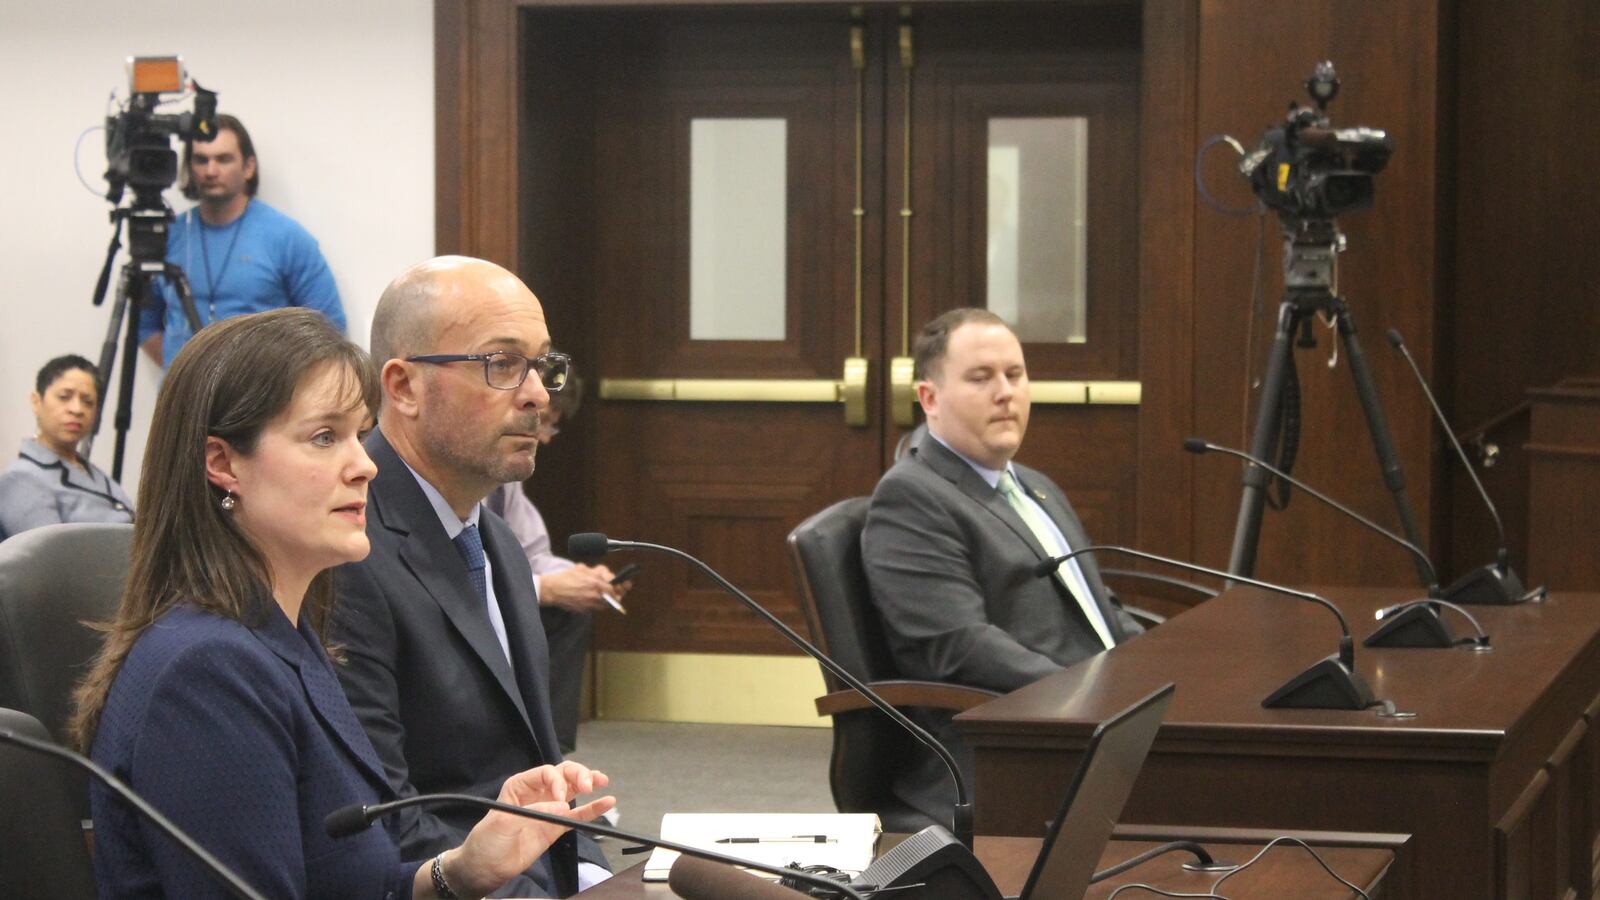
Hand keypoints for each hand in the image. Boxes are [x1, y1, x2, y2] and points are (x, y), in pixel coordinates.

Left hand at [440, 761, 614, 897]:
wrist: (484, 869)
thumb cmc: (487, 841)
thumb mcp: (503, 822)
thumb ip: (534, 812)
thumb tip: (565, 806)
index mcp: (521, 786)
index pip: (546, 773)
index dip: (557, 781)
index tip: (563, 798)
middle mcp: (537, 793)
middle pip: (563, 775)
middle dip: (578, 775)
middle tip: (589, 785)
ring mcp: (549, 810)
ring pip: (573, 790)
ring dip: (588, 783)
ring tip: (602, 782)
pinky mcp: (556, 827)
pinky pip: (577, 815)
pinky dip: (592, 809)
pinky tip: (607, 802)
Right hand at [537, 564, 631, 612]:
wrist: (552, 590)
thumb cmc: (566, 577)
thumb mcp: (583, 568)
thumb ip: (597, 572)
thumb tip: (608, 575)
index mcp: (595, 582)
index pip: (615, 586)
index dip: (623, 585)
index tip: (626, 582)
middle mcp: (594, 595)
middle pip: (615, 597)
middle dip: (619, 593)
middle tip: (622, 589)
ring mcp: (590, 604)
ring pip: (608, 604)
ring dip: (611, 599)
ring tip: (611, 594)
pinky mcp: (585, 610)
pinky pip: (598, 607)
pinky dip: (601, 603)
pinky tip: (599, 598)